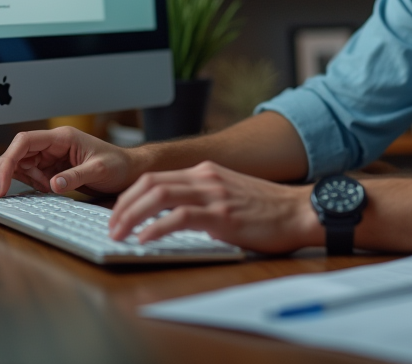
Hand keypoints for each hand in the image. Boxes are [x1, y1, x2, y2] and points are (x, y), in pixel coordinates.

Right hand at [0, 126, 137, 197]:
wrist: (131, 171)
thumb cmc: (119, 165)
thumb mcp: (100, 170)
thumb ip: (76, 176)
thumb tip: (52, 184)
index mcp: (62, 138)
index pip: (26, 142)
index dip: (9, 159)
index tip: (2, 180)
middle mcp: (53, 146)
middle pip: (16, 154)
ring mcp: (52, 158)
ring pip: (20, 166)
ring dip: (10, 180)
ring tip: (2, 195)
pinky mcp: (53, 171)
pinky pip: (31, 176)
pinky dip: (24, 186)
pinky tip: (24, 194)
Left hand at [108, 161, 321, 254]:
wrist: (301, 210)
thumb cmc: (269, 209)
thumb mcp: (231, 193)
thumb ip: (204, 198)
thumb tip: (174, 217)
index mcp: (206, 172)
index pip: (154, 177)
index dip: (129, 196)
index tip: (117, 214)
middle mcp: (206, 177)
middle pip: (149, 183)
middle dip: (122, 205)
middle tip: (110, 227)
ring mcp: (214, 194)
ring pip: (158, 196)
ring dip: (131, 216)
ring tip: (119, 234)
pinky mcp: (222, 215)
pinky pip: (179, 217)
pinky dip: (156, 228)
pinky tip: (144, 240)